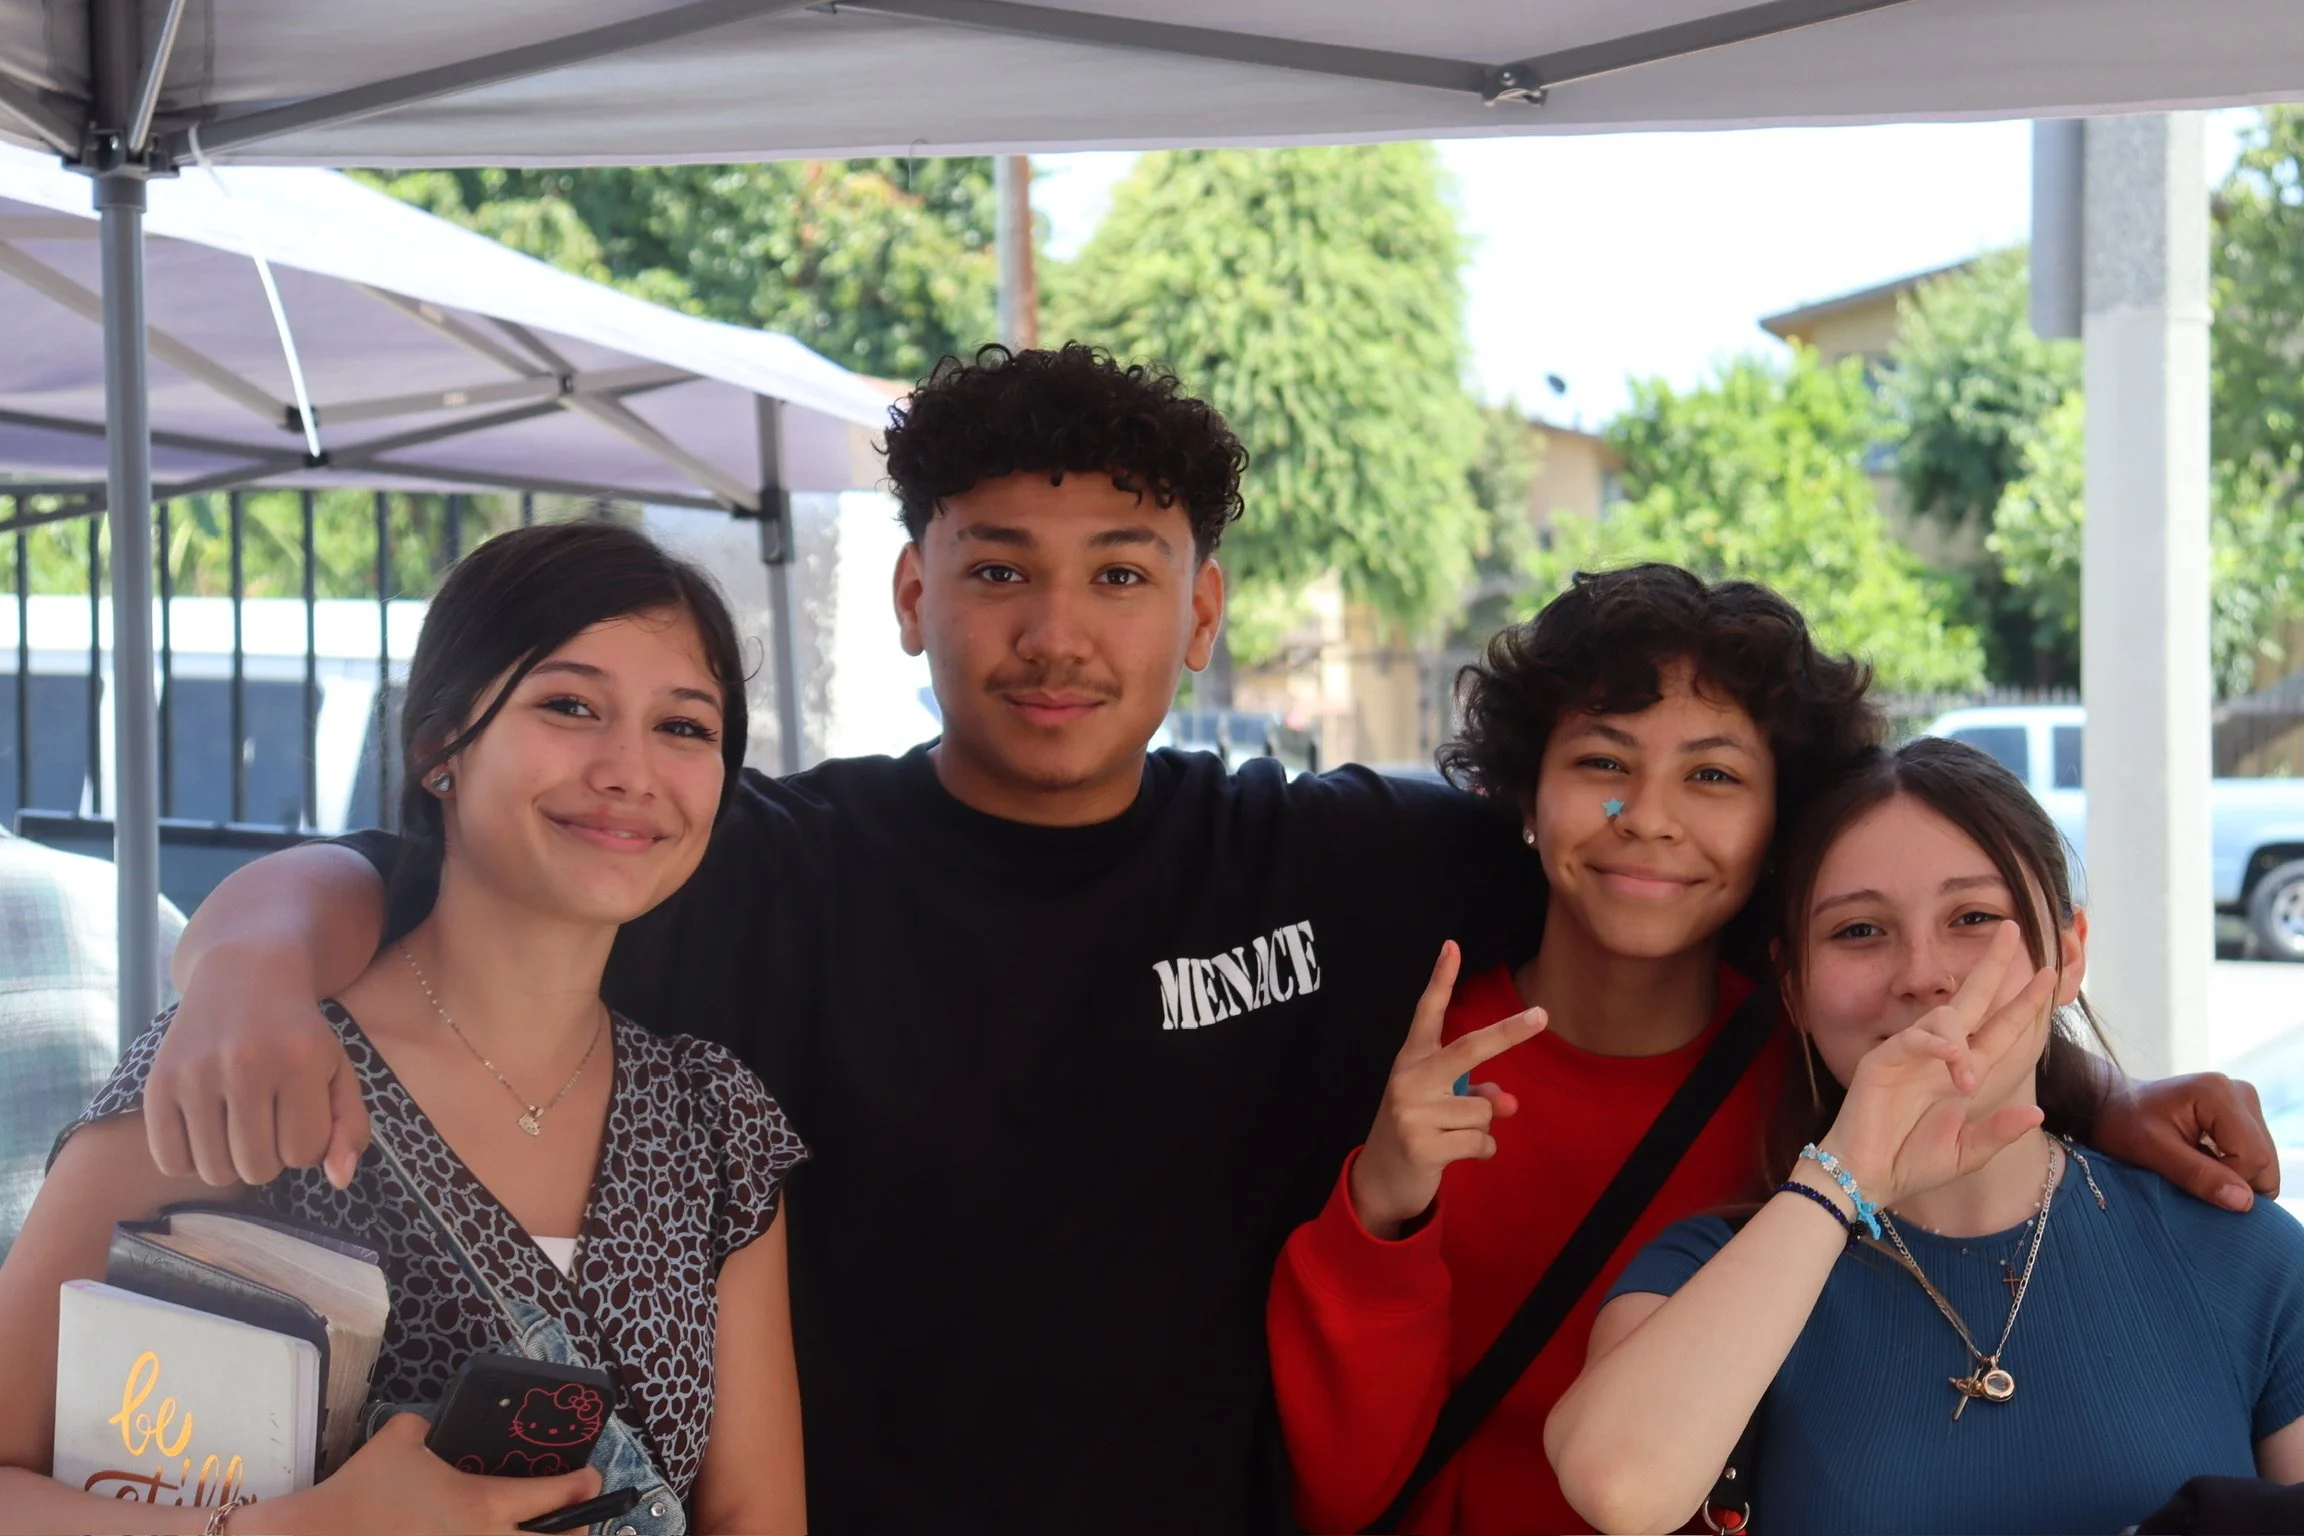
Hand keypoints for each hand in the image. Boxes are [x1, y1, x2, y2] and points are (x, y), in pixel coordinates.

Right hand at [144, 941, 369, 1187]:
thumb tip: (339, 1180)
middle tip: (268, 1123)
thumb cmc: (299, 1033)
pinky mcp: (157, 1084)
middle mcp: (245, 1065)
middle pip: (258, 1168)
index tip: (300, 1118)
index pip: (304, 1152)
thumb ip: (350, 1126)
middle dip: (270, 1156)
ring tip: (240, 1127)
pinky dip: (190, 1160)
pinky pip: (170, 1162)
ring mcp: (196, 1074)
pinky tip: (206, 1131)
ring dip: (232, 1162)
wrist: (243, 973)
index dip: (306, 1144)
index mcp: (300, 1061)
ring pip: (216, 1171)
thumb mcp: (338, 1069)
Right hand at [267, 1412, 602, 1534]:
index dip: (585, 1484)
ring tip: (541, 1535)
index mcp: (484, 1504)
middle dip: (579, 1531)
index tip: (593, 1478)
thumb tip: (432, 1426)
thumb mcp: (400, 1438)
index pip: (558, 1494)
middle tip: (576, 1520)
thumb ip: (427, 1427)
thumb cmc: (360, 1491)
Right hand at [1348, 941, 1544, 1238]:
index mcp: (1411, 1060)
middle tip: (1542, 1015)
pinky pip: (1481, 1141)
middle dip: (1509, 1032)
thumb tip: (1508, 1103)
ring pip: (1484, 1110)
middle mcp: (1409, 1079)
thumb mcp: (1441, 1104)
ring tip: (1452, 1136)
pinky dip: (1482, 1150)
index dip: (1440, 979)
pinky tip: (1457, 1154)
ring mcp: (1413, 1112)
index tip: (1453, 946)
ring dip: (1481, 1127)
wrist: (1381, 1179)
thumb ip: (1475, 1094)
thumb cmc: (1418, 1129)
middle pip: (1469, 1049)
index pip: (1426, 1013)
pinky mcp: (1422, 1145)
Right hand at [1817, 922, 2056, 1210]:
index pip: (2000, 1029)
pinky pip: (1916, 1038)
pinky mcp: (1883, 1061)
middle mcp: (1940, 1058)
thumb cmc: (1912, 1163)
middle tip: (2011, 928)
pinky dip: (1937, 1046)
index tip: (2049, 973)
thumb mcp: (1967, 1154)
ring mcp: (1910, 1055)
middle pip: (1973, 1000)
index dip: (2024, 1003)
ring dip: (1963, 1039)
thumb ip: (1999, 1133)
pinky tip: (1952, 1062)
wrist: (1867, 1178)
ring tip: (1966, 1081)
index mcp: (1963, 1075)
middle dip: (1994, 965)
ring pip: (1946, 1017)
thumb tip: (2039, 1112)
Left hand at [2096, 1071, 2278, 1212]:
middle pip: (2265, 1160)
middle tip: (2191, 1176)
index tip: (2189, 1179)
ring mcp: (2245, 1100)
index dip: (2228, 1181)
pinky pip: (2256, 1155)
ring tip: (2194, 1165)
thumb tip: (2244, 1203)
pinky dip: (2234, 1167)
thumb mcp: (2152, 1152)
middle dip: (2235, 1181)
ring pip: (2264, 1161)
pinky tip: (2203, 1159)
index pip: (2253, 1157)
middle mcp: (2240, 1091)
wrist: (2110, 1104)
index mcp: (2218, 1093)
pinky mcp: (2243, 1113)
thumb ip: (2198, 1175)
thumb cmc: (2121, 1125)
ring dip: (2234, 1176)